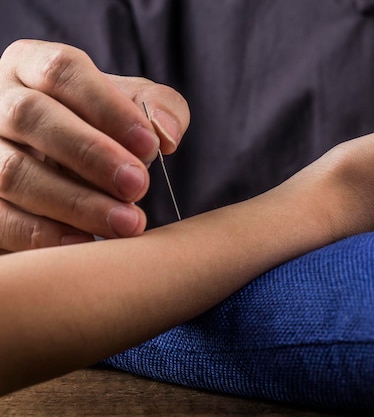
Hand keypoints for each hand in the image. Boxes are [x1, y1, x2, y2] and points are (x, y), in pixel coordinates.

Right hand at [0, 40, 189, 251]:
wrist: (67, 171)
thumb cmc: (105, 130)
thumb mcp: (135, 110)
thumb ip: (160, 109)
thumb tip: (165, 134)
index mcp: (33, 65)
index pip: (63, 71)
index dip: (108, 107)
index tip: (150, 145)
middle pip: (31, 115)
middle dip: (90, 153)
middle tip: (138, 186)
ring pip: (12, 171)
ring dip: (74, 202)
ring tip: (127, 223)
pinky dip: (43, 234)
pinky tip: (87, 242)